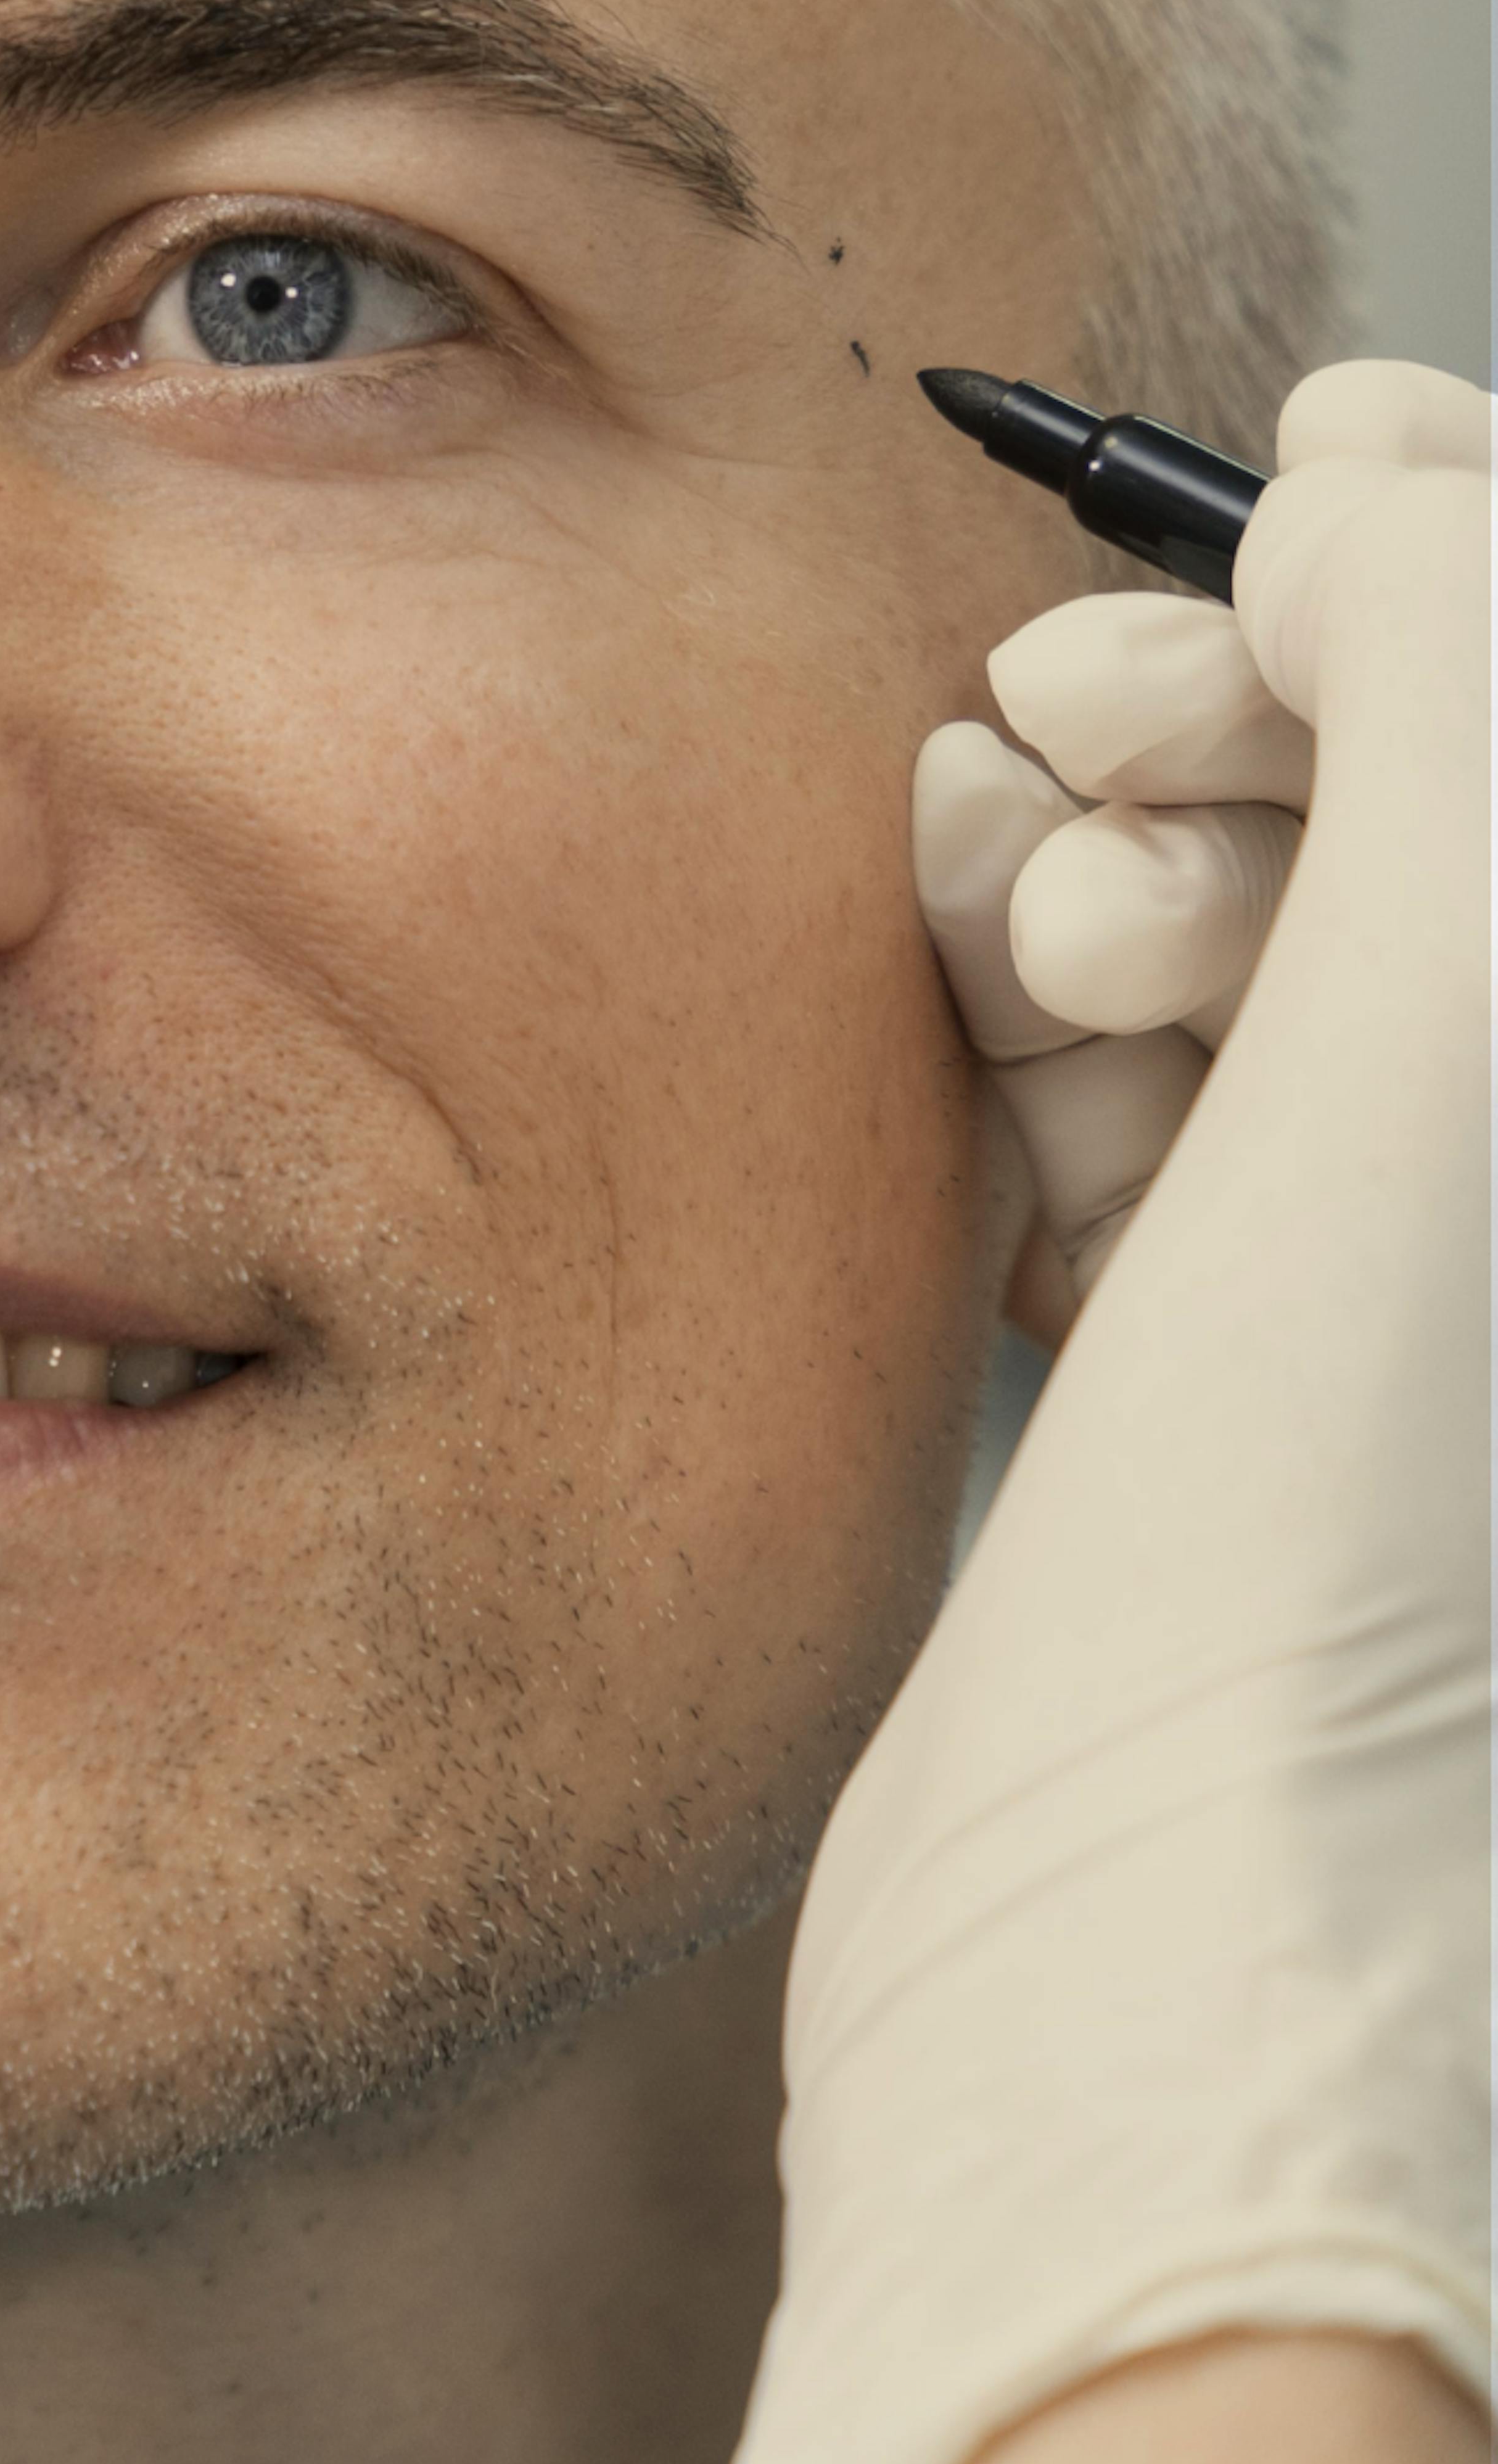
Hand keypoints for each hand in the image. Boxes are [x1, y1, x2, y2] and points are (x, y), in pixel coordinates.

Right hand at [687, 358, 1493, 2463]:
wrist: (1139, 1985)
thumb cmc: (1329, 1558)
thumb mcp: (1454, 1016)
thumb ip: (1455, 662)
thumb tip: (1366, 491)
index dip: (1448, 549)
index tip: (1280, 478)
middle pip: (1439, 827)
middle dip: (1245, 734)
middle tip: (1052, 741)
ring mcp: (1444, 1322)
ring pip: (1293, 967)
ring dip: (1132, 893)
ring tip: (1010, 937)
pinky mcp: (1286, 1407)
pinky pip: (1194, 1130)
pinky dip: (1094, 1066)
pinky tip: (1018, 1078)